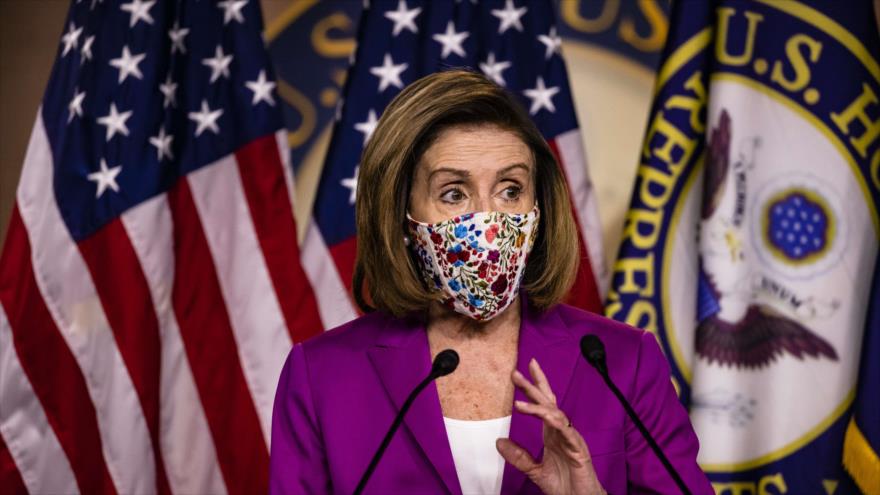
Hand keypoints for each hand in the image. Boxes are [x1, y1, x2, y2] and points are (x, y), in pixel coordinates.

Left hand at [496, 358, 605, 494]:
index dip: (533, 387)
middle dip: (533, 386)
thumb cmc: (564, 486)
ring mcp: (571, 439)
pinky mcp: (579, 450)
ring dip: (538, 405)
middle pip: (547, 402)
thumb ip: (519, 456)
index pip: (543, 404)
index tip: (519, 372)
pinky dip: (555, 422)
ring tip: (519, 401)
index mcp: (552, 434)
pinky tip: (545, 416)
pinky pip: (567, 432)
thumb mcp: (535, 471)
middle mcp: (561, 432)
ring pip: (555, 414)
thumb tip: (499, 441)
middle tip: (515, 373)